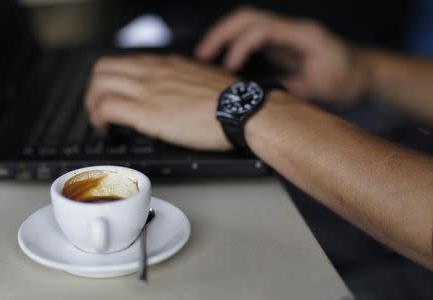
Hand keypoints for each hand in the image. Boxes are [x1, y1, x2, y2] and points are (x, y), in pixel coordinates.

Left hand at [85, 55, 235, 150]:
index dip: (110, 79)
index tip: (113, 94)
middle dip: (94, 89)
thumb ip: (178, 80)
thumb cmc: (226, 99)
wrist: (239, 109)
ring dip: (93, 104)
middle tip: (99, 107)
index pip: (122, 62)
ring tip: (99, 120)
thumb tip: (170, 91)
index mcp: (165, 64)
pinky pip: (108, 107)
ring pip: (100, 86)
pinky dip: (99, 117)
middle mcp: (152, 72)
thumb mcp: (198, 78)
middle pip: (102, 69)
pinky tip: (105, 128)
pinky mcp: (147, 111)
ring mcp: (148, 90)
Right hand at [195, 7, 367, 103]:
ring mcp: (284, 32)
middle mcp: (291, 28)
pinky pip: (249, 35)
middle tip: (202, 54)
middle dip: (221, 33)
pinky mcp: (279, 41)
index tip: (229, 67)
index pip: (263, 29)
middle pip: (248, 17)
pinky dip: (231, 43)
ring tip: (203, 55)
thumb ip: (296, 90)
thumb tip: (264, 97)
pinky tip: (221, 59)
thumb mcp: (324, 88)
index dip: (241, 46)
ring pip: (245, 22)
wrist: (360, 71)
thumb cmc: (346, 78)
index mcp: (304, 34)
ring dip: (222, 35)